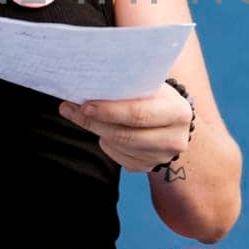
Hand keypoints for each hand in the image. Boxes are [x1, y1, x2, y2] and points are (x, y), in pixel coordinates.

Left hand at [58, 86, 193, 173]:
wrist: (174, 120)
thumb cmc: (157, 96)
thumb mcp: (152, 85)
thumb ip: (130, 84)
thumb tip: (91, 81)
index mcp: (178, 111)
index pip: (139, 114)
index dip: (110, 111)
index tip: (85, 105)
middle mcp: (174, 138)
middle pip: (125, 134)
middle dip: (94, 122)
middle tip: (69, 108)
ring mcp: (161, 157)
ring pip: (118, 146)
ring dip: (96, 130)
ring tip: (79, 114)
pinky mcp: (147, 167)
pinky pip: (117, 156)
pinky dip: (106, 142)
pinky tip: (103, 129)